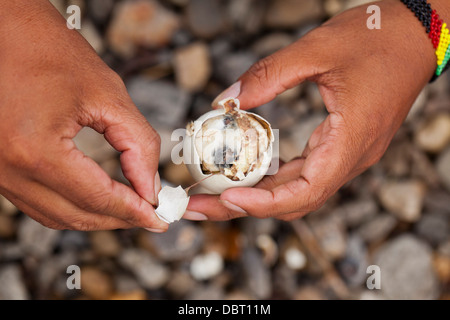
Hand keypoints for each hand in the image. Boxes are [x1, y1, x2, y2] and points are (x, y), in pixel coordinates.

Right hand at [0, 1, 167, 231]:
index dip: (134, 212)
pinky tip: (97, 199)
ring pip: (56, 216)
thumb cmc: (52, 52)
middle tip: (151, 216)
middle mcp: (8, 169)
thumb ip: (138, 146)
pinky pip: (38, 204)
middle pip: (76, 216)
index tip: (160, 217)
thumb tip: (151, 188)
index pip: (96, 198)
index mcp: (34, 149)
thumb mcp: (108, 96)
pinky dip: (72, 207)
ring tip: (130, 209)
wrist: (5, 33)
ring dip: (96, 217)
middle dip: (119, 219)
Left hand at [185, 0, 439, 220]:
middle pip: (292, 201)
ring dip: (253, 196)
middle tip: (198, 205)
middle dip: (243, 207)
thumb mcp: (317, 49)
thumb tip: (226, 101)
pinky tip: (243, 173)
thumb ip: (268, 75)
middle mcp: (350, 159)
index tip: (226, 199)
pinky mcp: (340, 147)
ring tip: (211, 194)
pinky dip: (271, 179)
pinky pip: (303, 174)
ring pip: (296, 191)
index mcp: (350, 141)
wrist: (416, 37)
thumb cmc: (377, 39)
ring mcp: (346, 156)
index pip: (305, 192)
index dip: (264, 203)